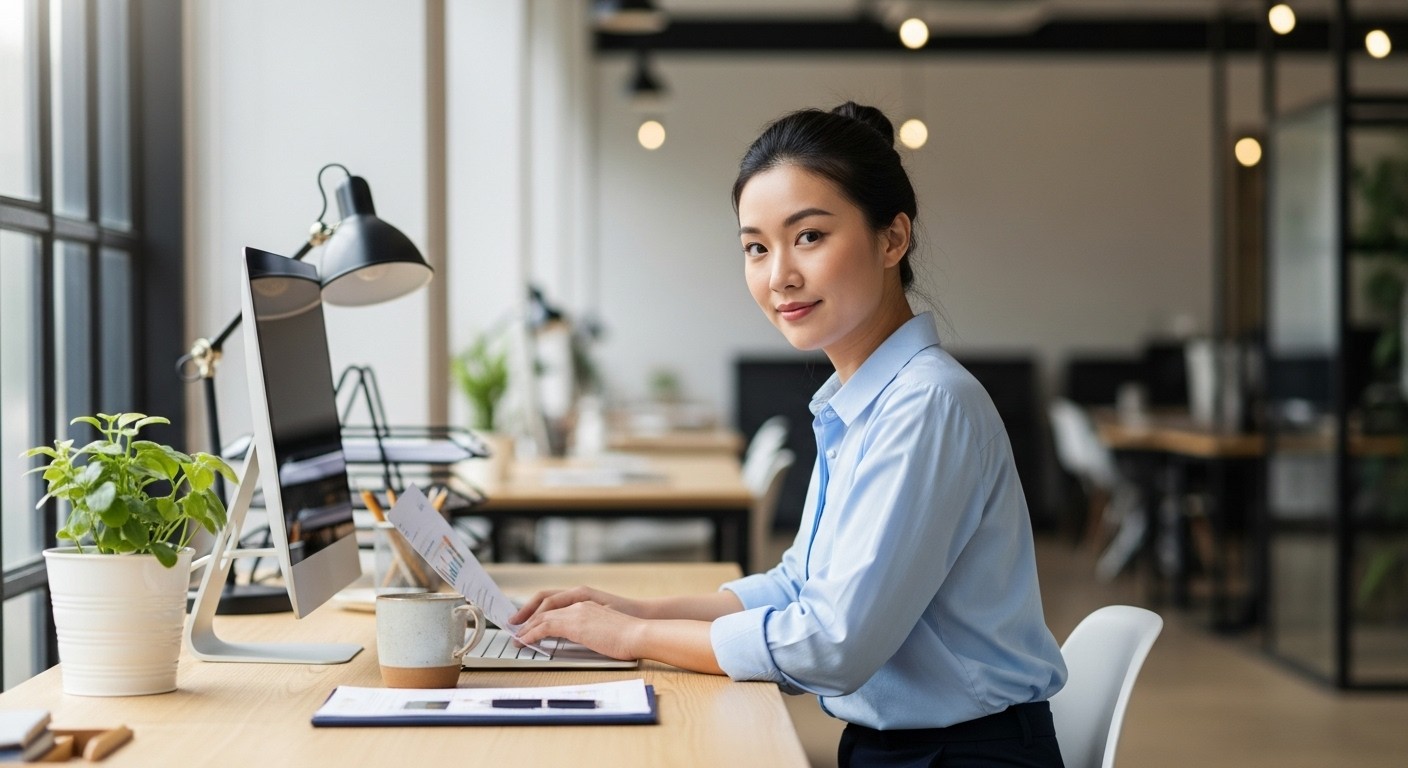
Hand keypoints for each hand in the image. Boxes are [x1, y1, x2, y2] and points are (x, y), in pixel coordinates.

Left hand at [513, 600, 643, 660]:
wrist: (640, 632)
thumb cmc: (629, 634)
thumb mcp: (605, 626)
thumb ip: (590, 627)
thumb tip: (581, 637)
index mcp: (586, 601)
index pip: (555, 601)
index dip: (539, 609)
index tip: (529, 619)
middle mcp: (579, 602)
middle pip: (544, 605)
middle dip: (527, 616)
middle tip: (515, 627)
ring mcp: (576, 611)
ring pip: (542, 616)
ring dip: (526, 627)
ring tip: (517, 638)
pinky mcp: (575, 623)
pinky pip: (545, 626)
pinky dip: (532, 633)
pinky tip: (526, 641)